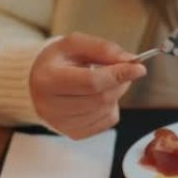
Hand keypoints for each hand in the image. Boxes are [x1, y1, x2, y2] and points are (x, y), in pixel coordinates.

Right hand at [30, 33, 145, 138]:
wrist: (39, 80)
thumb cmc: (59, 60)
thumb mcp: (76, 44)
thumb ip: (103, 49)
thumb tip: (131, 61)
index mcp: (48, 79)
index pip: (91, 82)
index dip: (118, 75)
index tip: (139, 67)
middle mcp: (50, 106)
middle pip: (101, 98)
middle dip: (120, 83)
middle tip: (121, 70)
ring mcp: (61, 124)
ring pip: (106, 110)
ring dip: (116, 94)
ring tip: (105, 81)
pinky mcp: (73, 133)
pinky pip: (106, 122)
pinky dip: (111, 107)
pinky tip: (98, 96)